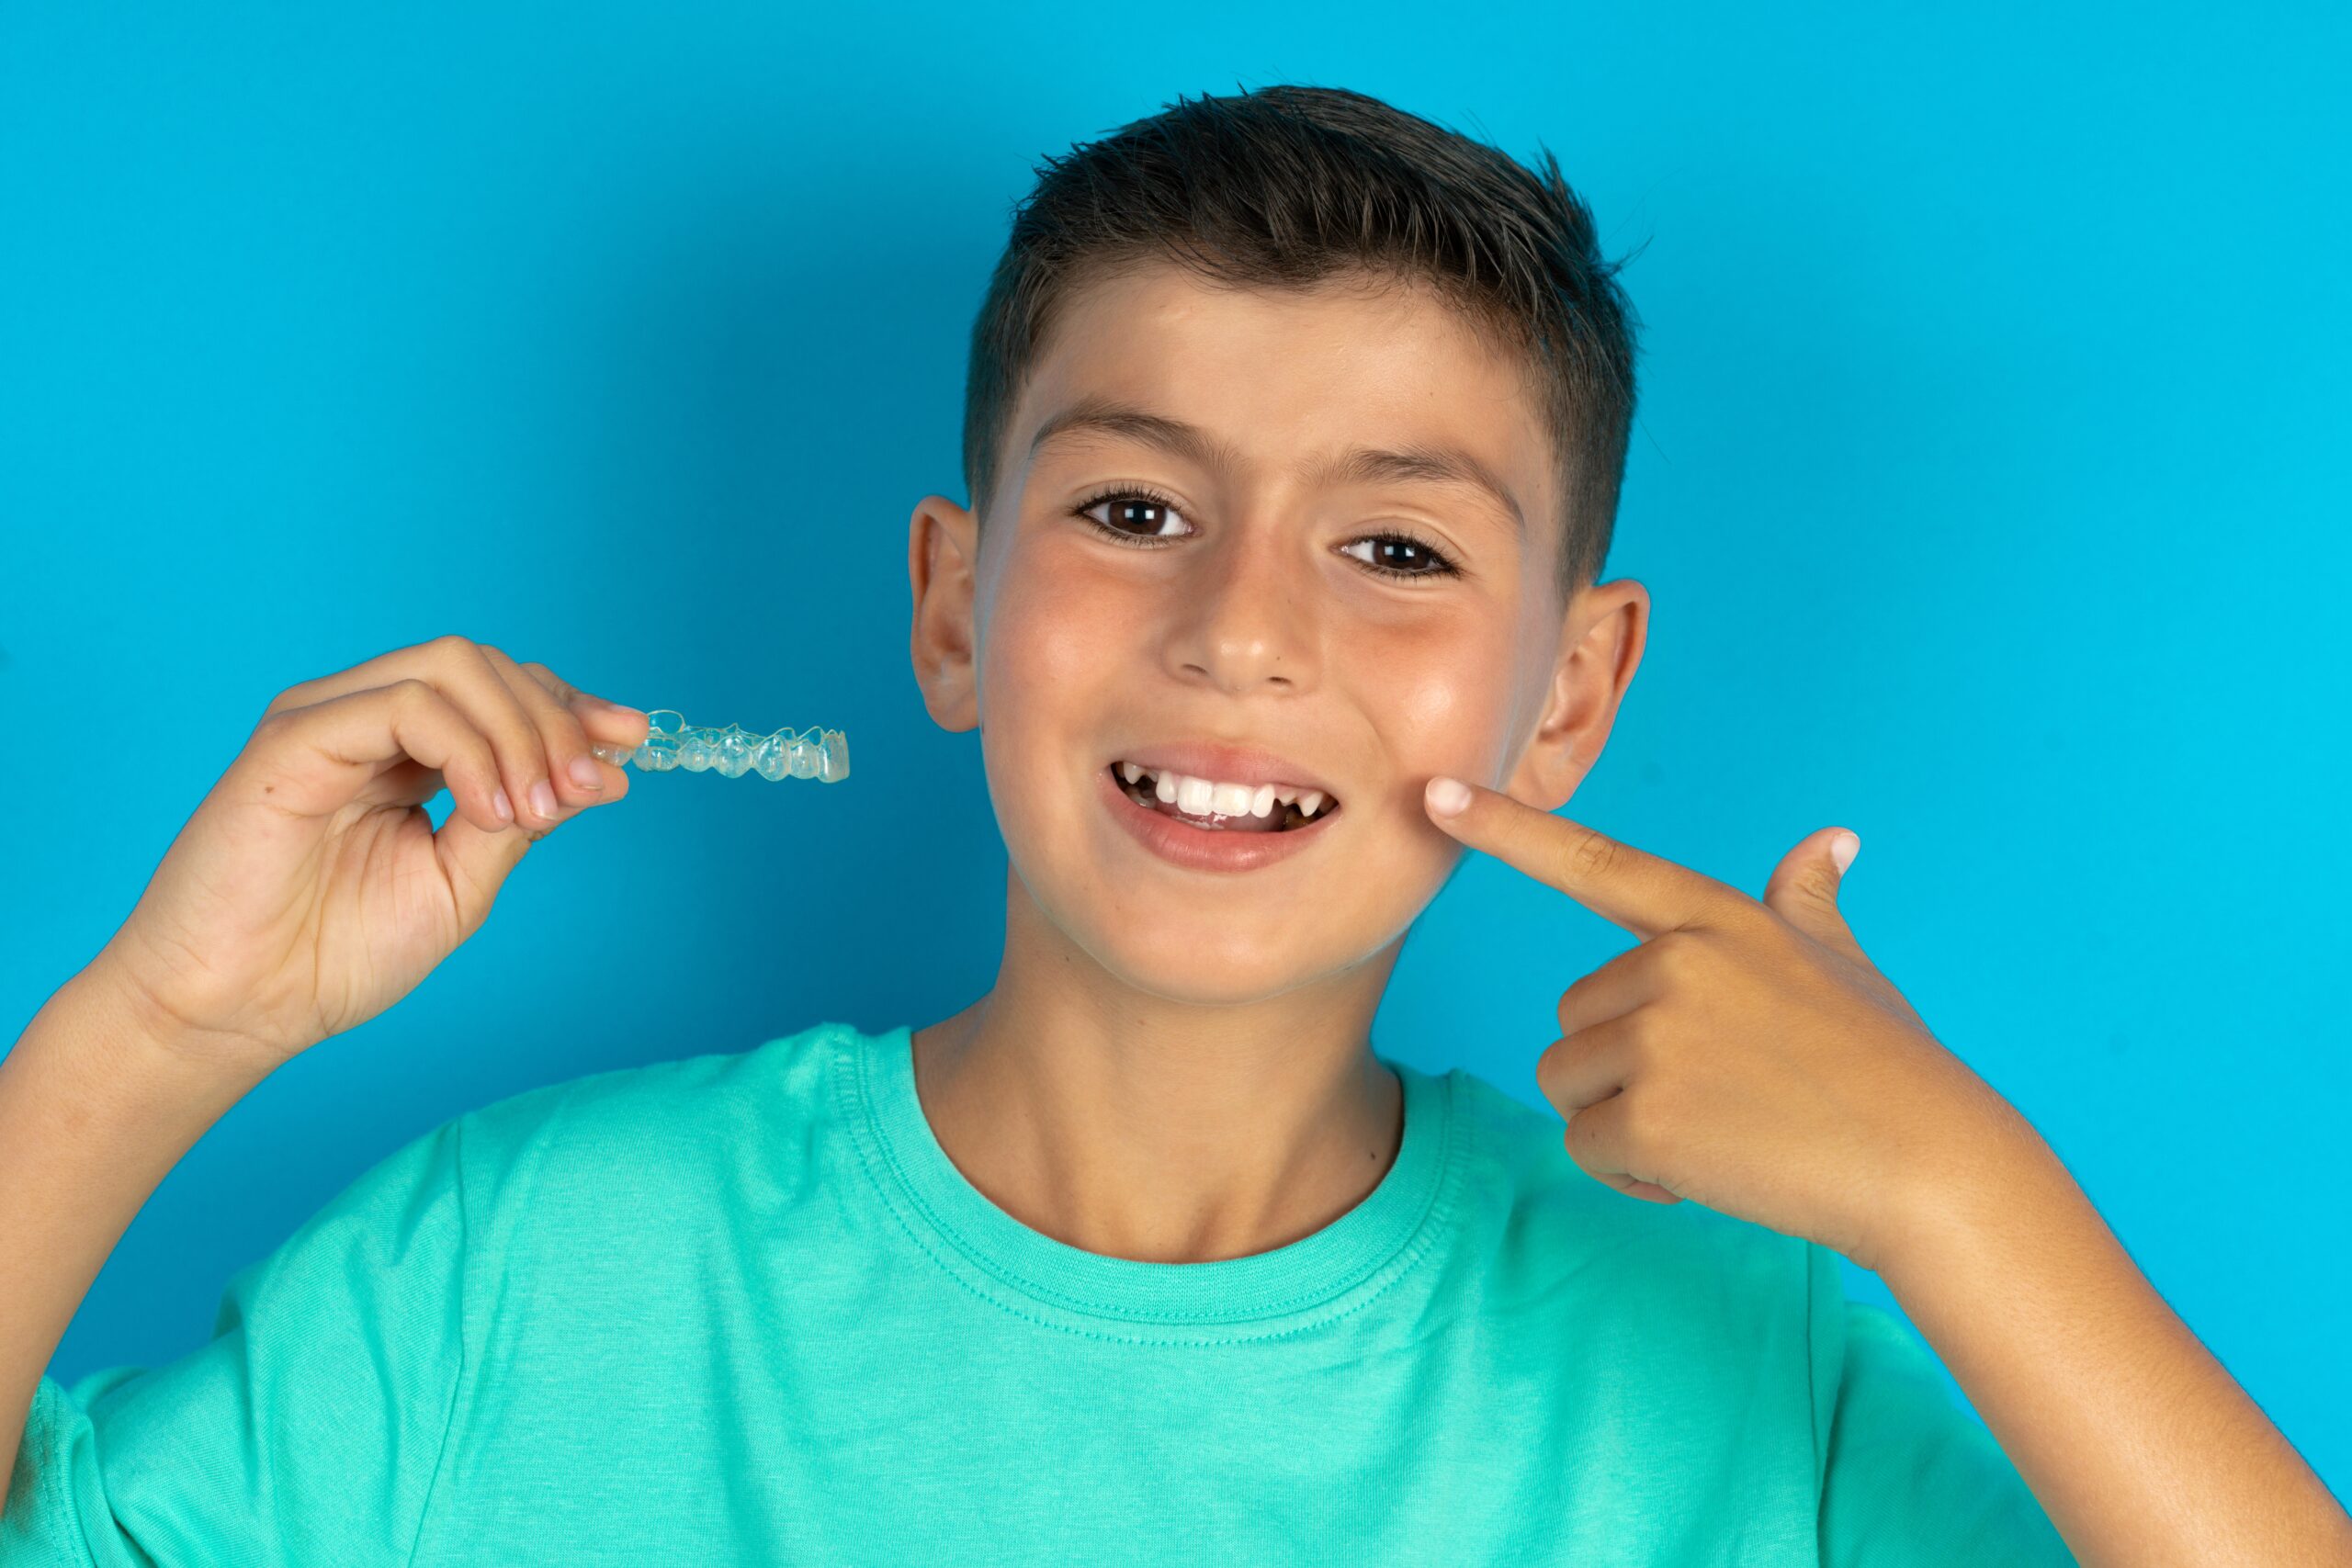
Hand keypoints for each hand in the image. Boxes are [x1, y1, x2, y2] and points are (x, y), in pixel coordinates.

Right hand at [97, 635, 649, 1078]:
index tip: (635, 742)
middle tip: (594, 784)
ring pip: (451, 666)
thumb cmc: (333, 954)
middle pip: (485, 665)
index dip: (572, 707)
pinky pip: (403, 705)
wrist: (240, 1010)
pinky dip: (468, 749)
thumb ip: (520, 819)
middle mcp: (365, 718)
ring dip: (521, 731)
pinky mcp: (293, 738)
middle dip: (557, 717)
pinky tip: (490, 810)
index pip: (500, 690)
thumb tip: (601, 772)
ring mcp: (327, 719)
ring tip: (538, 809)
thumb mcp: (460, 881)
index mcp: (404, 749)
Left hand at [1422, 776, 2036, 1274]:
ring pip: (1571, 1083)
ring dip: (1624, 1121)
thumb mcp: (1845, 967)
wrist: (1931, 1168)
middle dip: (1623, 1064)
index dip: (1507, 829)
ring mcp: (1658, 1037)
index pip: (1594, 863)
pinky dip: (1635, 1176)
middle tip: (1722, 1095)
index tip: (1435, 794)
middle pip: (1574, 1015)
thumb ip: (1805, 904)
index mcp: (1714, 919)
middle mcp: (1675, 963)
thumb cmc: (1891, 1068)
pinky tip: (1711, 1172)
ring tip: (1721, 1131)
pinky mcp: (1647, 1115)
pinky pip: (1587, 1148)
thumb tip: (1828, 841)